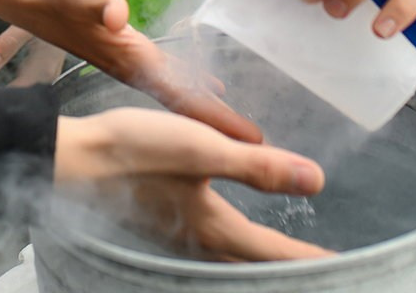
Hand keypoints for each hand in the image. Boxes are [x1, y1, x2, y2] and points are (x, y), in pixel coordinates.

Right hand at [0, 0, 262, 141]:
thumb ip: (95, 2)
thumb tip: (115, 14)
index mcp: (128, 56)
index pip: (179, 93)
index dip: (213, 117)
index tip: (247, 141)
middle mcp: (129, 65)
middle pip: (182, 102)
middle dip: (218, 125)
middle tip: (257, 148)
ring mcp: (125, 60)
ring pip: (175, 92)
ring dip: (203, 110)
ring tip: (234, 128)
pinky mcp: (122, 50)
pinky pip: (165, 77)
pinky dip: (188, 88)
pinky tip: (203, 87)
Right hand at [53, 109, 330, 260]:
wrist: (71, 159)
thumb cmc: (134, 151)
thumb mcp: (201, 148)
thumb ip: (258, 167)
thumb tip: (317, 181)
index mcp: (215, 226)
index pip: (276, 252)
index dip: (312, 260)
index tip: (343, 266)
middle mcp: (198, 239)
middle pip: (255, 263)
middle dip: (288, 265)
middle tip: (319, 264)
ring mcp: (175, 233)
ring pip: (230, 255)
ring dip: (259, 256)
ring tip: (281, 252)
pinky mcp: (159, 220)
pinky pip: (208, 241)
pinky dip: (232, 242)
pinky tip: (226, 227)